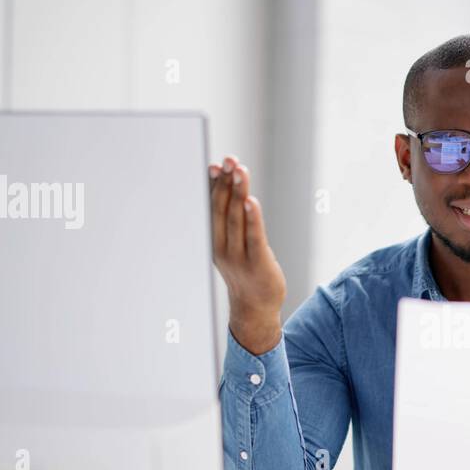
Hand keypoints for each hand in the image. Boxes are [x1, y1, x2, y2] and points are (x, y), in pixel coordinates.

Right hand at [209, 156, 285, 353]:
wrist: (255, 308)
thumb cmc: (246, 271)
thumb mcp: (232, 244)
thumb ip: (231, 218)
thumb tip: (226, 185)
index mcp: (213, 241)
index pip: (212, 208)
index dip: (213, 185)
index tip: (215, 164)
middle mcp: (222, 247)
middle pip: (222, 210)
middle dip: (226, 183)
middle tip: (230, 161)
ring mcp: (239, 256)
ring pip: (236, 219)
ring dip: (238, 193)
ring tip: (240, 172)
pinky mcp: (258, 263)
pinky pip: (253, 237)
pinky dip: (252, 218)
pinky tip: (251, 201)